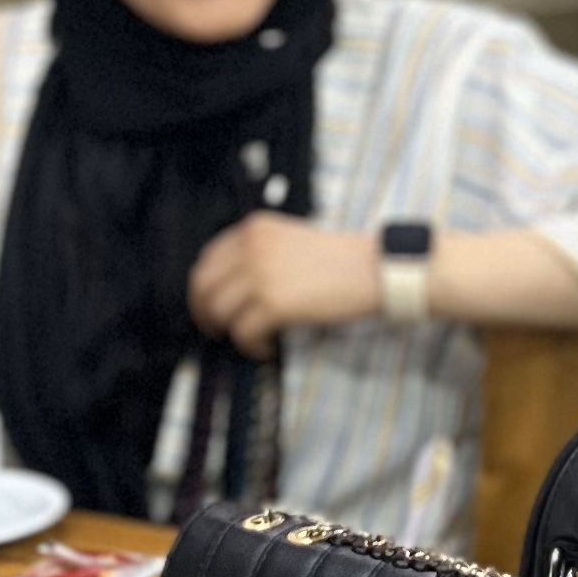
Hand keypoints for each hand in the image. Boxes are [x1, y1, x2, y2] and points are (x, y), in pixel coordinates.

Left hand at [186, 214, 378, 356]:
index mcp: (254, 229)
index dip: (203, 287)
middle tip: (216, 328)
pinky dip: (250, 346)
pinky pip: (242, 333)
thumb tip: (230, 288)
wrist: (373, 270)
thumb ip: (258, 254)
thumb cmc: (340, 260)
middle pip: (203, 285)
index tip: (209, 304)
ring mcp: (260, 275)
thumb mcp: (291, 240)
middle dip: (204, 312)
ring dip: (229, 331)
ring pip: (218, 311)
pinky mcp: (273, 304)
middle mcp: (251, 247)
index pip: (208, 258)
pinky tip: (266, 347)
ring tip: (250, 339)